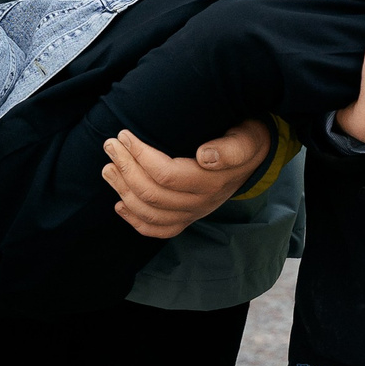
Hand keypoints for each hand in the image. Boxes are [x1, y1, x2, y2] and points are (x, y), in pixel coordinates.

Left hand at [100, 116, 270, 235]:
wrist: (256, 157)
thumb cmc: (246, 140)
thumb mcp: (247, 139)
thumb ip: (231, 149)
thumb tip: (206, 156)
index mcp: (212, 183)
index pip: (166, 175)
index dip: (140, 156)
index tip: (124, 135)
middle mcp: (201, 203)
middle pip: (152, 194)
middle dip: (125, 169)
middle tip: (110, 145)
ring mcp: (193, 213)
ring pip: (150, 213)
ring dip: (123, 190)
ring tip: (108, 168)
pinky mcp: (187, 218)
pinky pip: (159, 230)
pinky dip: (136, 221)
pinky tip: (119, 204)